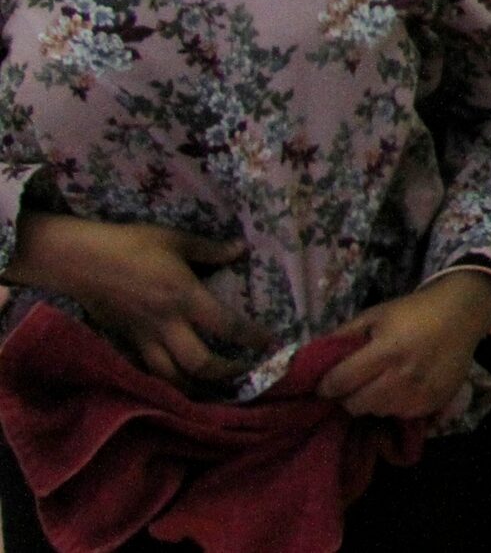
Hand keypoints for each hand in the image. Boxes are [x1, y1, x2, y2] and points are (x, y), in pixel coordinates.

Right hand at [7, 214, 272, 384]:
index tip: (271, 344)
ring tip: (215, 387)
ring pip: (172, 378)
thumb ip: (210, 251)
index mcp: (185, 298)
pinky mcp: (126, 342)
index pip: (228, 326)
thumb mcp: (176, 240)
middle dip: (227, 373)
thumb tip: (240, 250)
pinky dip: (166, 382)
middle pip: (200, 365)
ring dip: (196, 387)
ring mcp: (144, 338)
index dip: (252, 338)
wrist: (81, 260)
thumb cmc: (131, 245)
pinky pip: (148, 371)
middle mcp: (167, 325)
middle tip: (245, 371)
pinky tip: (179, 382)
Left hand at [316, 272, 490, 418]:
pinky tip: (402, 386)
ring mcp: (420, 394)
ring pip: (377, 412)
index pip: (339, 383)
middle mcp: (404, 378)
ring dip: (373, 400)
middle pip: (355, 405)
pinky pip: (400, 415)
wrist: (463, 314)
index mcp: (386, 351)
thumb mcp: (375, 314)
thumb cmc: (413, 311)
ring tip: (383, 381)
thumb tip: (310, 359)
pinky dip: (395, 404)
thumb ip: (343, 336)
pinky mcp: (434, 404)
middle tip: (357, 380)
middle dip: (350, 394)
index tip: (326, 382)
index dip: (326, 385)